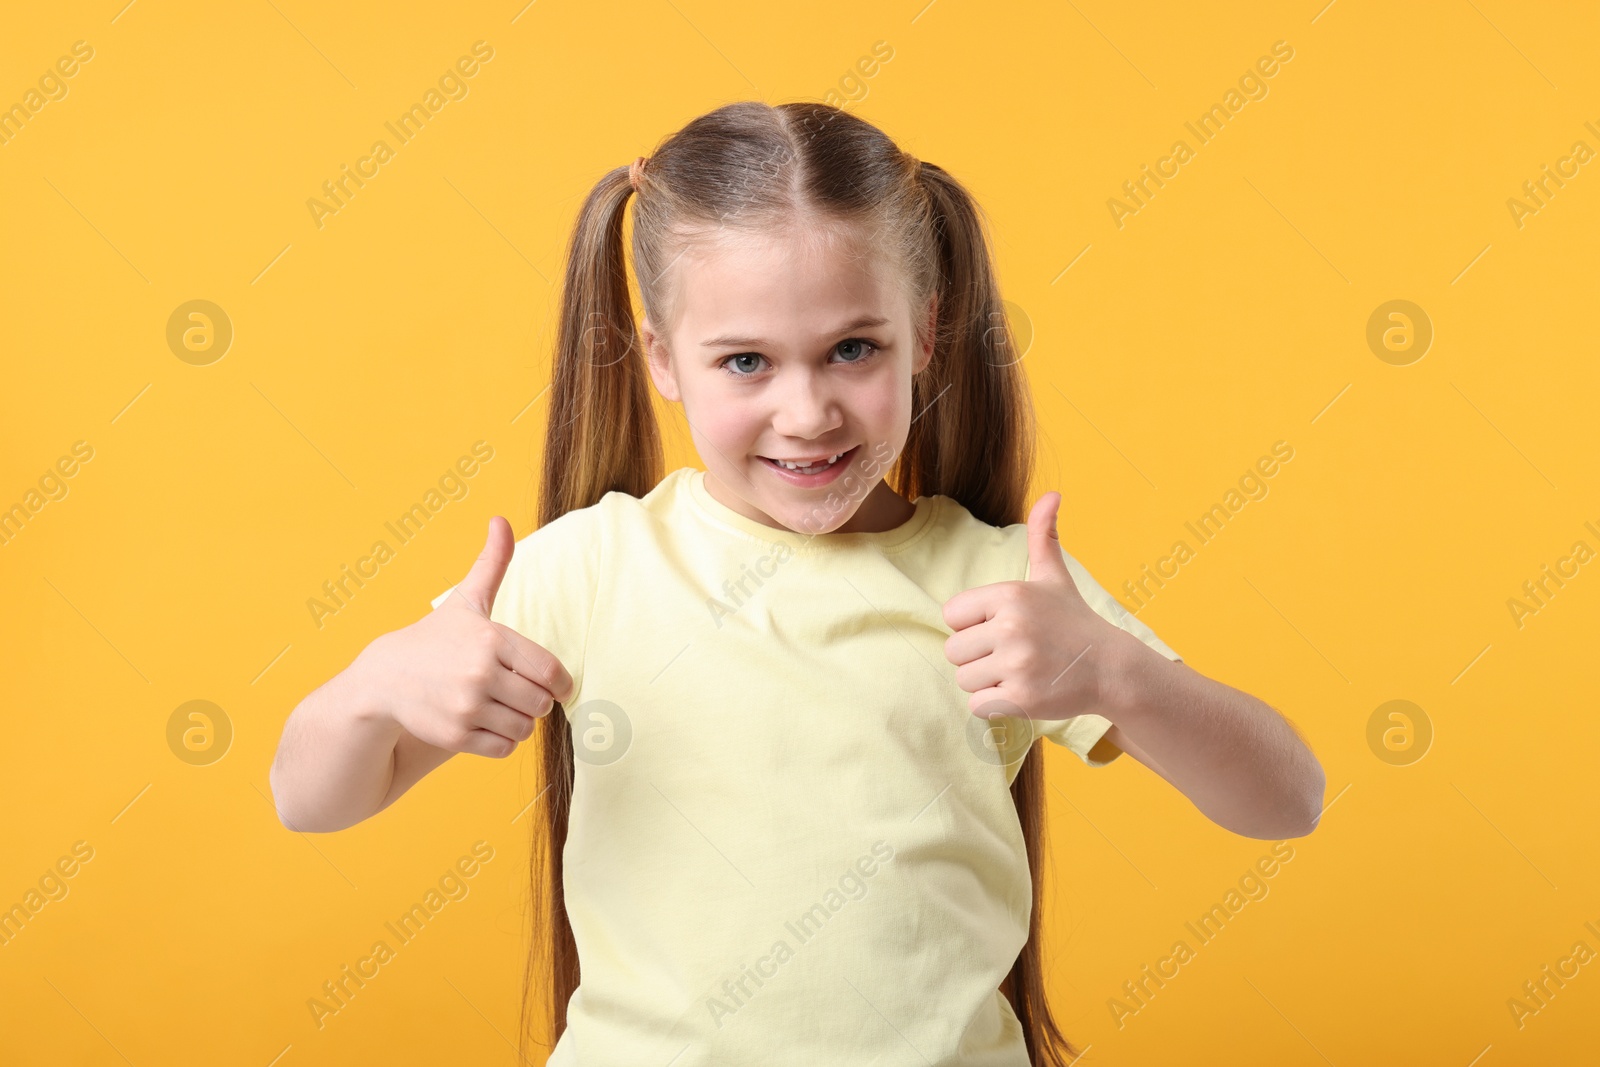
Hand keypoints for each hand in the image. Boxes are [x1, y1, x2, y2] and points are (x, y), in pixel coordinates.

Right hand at [360, 516, 574, 757]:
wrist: (384, 679)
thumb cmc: (436, 638)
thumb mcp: (466, 601)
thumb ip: (491, 563)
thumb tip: (501, 519)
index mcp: (492, 639)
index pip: (552, 673)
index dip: (560, 683)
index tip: (552, 684)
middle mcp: (481, 673)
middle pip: (541, 703)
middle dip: (535, 701)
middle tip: (514, 692)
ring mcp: (467, 706)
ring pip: (524, 727)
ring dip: (518, 721)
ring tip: (497, 706)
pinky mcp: (456, 735)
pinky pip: (505, 748)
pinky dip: (501, 740)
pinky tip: (483, 722)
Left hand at [941, 492, 1122, 719]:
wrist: (1111, 669)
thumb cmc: (1074, 622)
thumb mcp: (1055, 577)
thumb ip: (1043, 535)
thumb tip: (1052, 494)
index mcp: (1009, 595)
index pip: (952, 616)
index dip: (972, 626)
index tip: (1000, 629)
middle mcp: (1010, 627)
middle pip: (953, 651)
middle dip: (976, 658)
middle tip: (1010, 656)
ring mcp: (1016, 665)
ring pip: (964, 680)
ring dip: (985, 683)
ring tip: (1018, 673)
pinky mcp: (1020, 699)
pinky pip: (978, 706)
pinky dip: (994, 705)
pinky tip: (1021, 693)